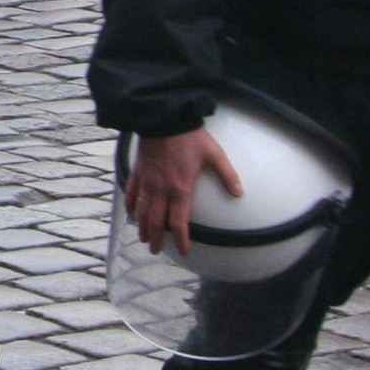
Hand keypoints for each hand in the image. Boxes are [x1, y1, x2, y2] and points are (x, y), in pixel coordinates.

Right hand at [127, 125, 240, 254]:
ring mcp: (148, 180)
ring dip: (142, 226)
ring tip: (143, 237)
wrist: (164, 118)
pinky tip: (129, 211)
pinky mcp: (139, 170)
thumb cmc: (190, 136)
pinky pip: (131, 191)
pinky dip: (129, 204)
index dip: (181, 239)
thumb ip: (227, 175)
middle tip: (156, 251)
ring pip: (141, 210)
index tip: (184, 251)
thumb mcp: (214, 154)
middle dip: (156, 238)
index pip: (179, 222)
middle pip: (156, 221)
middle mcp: (162, 189)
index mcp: (181, 188)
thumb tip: (240, 192)